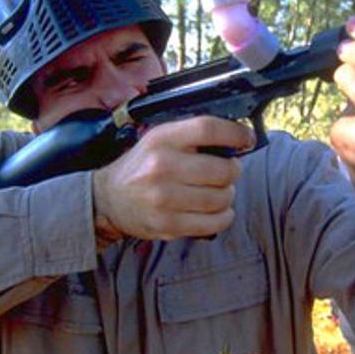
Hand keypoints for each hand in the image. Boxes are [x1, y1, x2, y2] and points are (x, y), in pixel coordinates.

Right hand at [92, 116, 253, 240]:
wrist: (108, 200)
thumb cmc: (141, 167)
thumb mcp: (158, 140)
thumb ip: (191, 136)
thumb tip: (236, 138)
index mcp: (161, 139)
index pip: (208, 129)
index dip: (235, 133)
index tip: (246, 139)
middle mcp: (162, 167)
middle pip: (222, 169)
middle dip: (233, 171)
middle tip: (228, 172)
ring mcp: (164, 198)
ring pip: (222, 197)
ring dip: (228, 195)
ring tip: (218, 192)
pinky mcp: (168, 225)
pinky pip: (214, 222)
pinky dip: (224, 216)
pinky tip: (217, 211)